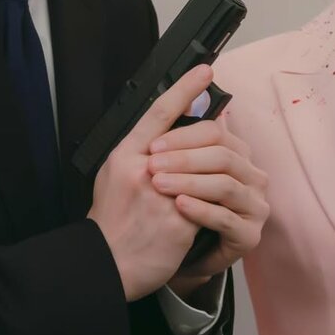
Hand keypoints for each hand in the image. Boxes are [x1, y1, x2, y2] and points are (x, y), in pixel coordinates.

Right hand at [89, 65, 220, 301]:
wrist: (106, 263)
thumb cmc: (112, 220)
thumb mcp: (116, 174)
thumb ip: (142, 150)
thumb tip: (170, 129)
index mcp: (125, 155)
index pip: (158, 113)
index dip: (183, 89)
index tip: (203, 71)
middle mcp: (143, 169)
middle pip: (189, 141)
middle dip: (210, 134)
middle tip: (227, 114)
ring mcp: (162, 194)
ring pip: (203, 173)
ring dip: (210, 175)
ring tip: (220, 173)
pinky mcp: (180, 220)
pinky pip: (207, 204)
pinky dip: (208, 207)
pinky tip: (209, 210)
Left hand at [148, 116, 268, 281]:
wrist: (163, 256)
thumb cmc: (168, 209)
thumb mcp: (170, 169)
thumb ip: (180, 136)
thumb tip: (187, 95)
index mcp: (235, 154)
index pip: (217, 133)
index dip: (184, 136)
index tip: (152, 145)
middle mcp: (251, 176)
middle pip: (224, 155)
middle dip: (185, 158)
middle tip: (151, 166)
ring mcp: (255, 205)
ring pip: (225, 184)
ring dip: (189, 181)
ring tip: (159, 184)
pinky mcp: (249, 234)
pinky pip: (226, 217)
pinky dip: (200, 209)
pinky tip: (178, 205)